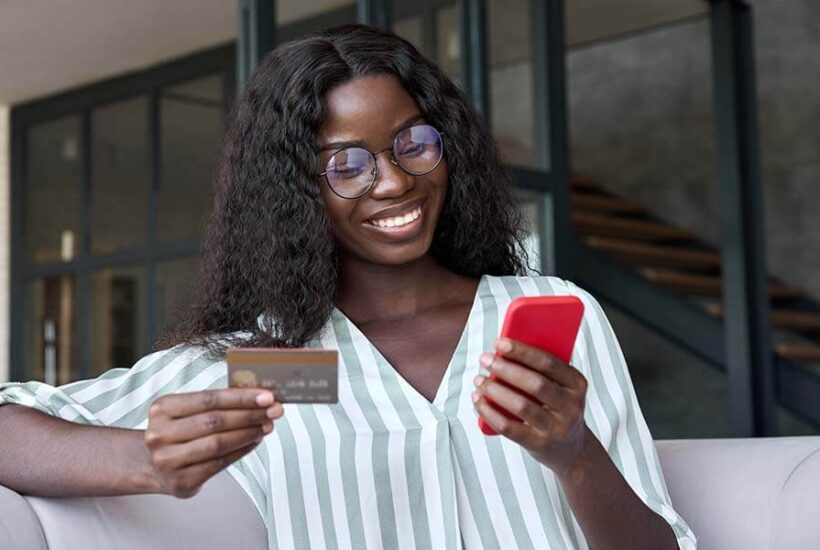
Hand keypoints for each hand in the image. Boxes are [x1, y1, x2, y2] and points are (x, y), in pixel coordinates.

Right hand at [144, 388, 282, 497]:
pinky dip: (241, 451)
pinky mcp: (181, 481)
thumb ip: (217, 404)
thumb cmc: (180, 432)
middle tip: (274, 411)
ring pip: (218, 443)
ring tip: (267, 426)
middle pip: (215, 421)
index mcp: (162, 409)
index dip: (240, 397)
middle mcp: (160, 434)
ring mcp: (168, 460)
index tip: (266, 396)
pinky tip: (254, 442)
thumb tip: (258, 398)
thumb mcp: (187, 411)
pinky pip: (219, 464)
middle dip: (250, 415)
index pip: (209, 399)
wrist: (155, 466)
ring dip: (249, 433)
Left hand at [472, 338, 588, 473]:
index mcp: (576, 384)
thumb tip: (503, 352)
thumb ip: (541, 370)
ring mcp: (556, 428)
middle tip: (485, 359)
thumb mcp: (561, 387)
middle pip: (535, 383)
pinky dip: (490, 413)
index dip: (522, 351)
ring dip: (495, 390)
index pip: (548, 363)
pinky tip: (479, 401)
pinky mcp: (539, 444)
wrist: (572, 449)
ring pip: (521, 406)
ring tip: (479, 380)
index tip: (499, 343)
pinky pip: (509, 428)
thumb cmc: (558, 408)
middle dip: (506, 369)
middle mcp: (570, 406)